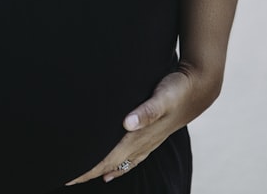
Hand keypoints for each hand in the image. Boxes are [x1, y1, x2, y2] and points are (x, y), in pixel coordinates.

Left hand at [65, 62, 220, 184]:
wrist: (200, 88)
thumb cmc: (178, 89)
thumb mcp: (163, 95)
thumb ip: (147, 110)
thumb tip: (127, 123)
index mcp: (139, 135)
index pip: (108, 158)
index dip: (88, 168)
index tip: (69, 175)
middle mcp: (142, 142)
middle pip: (110, 164)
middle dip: (88, 172)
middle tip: (66, 178)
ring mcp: (148, 141)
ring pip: (120, 163)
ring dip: (101, 171)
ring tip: (82, 178)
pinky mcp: (152, 136)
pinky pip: (132, 158)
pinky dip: (119, 167)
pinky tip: (111, 173)